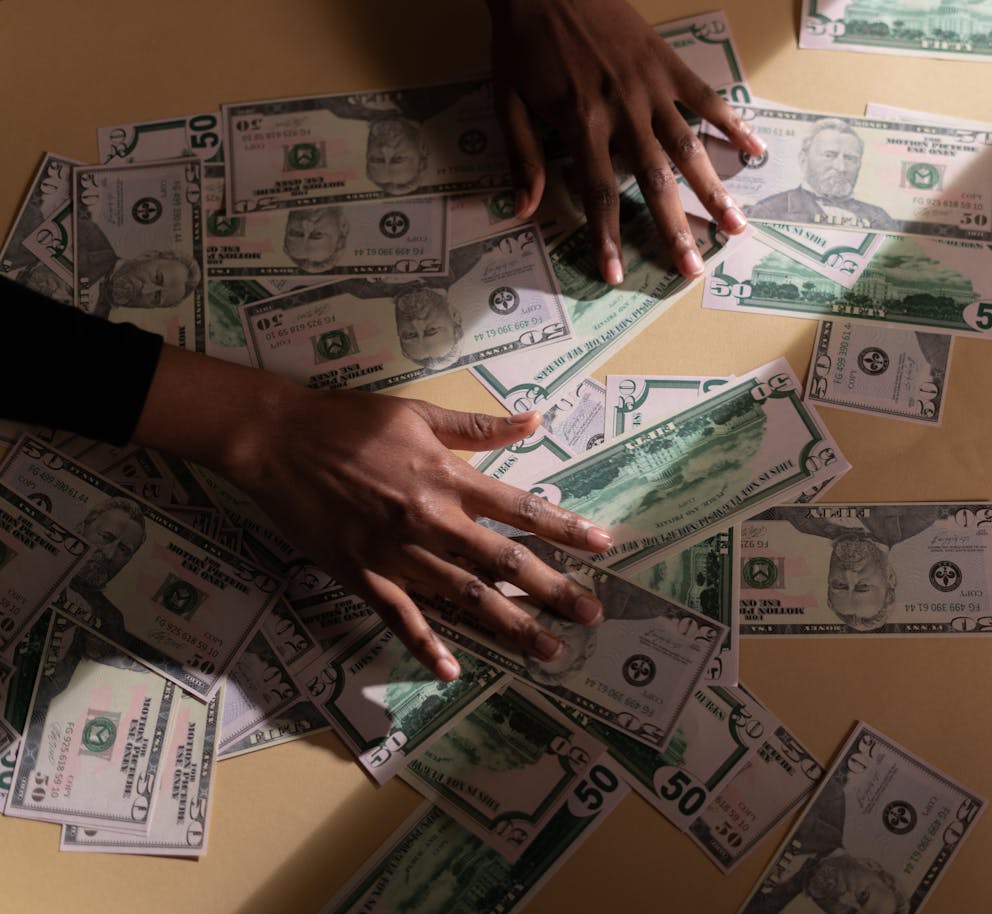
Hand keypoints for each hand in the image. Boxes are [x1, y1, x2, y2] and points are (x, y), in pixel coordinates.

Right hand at [133, 348, 612, 681]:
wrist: (278, 440)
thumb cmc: (349, 420)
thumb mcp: (419, 413)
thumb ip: (480, 426)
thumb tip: (536, 417)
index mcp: (448, 478)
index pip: (520, 508)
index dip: (565, 527)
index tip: (603, 545)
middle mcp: (431, 521)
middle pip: (503, 562)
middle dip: (552, 590)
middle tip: (592, 614)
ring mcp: (396, 553)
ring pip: (464, 597)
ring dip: (509, 625)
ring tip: (548, 649)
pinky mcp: (362, 575)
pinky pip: (400, 617)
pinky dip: (427, 644)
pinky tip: (454, 670)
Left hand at [487, 0, 765, 284]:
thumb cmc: (521, 42)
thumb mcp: (506, 101)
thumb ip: (522, 157)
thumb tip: (523, 211)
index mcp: (581, 124)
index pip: (598, 194)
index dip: (607, 238)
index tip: (617, 275)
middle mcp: (621, 112)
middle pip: (653, 182)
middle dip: (674, 229)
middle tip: (693, 269)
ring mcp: (650, 88)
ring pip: (688, 147)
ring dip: (713, 189)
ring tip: (736, 226)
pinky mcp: (667, 63)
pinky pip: (705, 97)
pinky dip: (731, 123)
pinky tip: (754, 149)